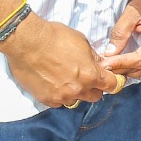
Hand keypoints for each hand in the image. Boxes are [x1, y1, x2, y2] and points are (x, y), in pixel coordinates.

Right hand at [0, 14, 114, 108]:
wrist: (28, 42)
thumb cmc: (55, 37)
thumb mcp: (82, 42)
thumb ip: (93, 57)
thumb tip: (99, 63)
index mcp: (91, 75)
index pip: (112, 85)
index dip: (110, 81)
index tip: (106, 78)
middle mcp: (78, 89)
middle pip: (95, 96)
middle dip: (93, 88)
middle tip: (84, 77)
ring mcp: (61, 97)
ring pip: (76, 100)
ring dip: (74, 92)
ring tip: (64, 78)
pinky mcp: (46, 100)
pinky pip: (59, 102)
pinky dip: (58, 95)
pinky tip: (52, 82)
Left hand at [99, 0, 140, 79]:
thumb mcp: (134, 11)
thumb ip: (121, 32)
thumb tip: (110, 52)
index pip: (140, 58)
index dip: (121, 63)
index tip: (105, 64)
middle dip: (122, 69)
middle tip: (103, 67)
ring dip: (127, 70)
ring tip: (110, 66)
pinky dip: (133, 66)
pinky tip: (121, 62)